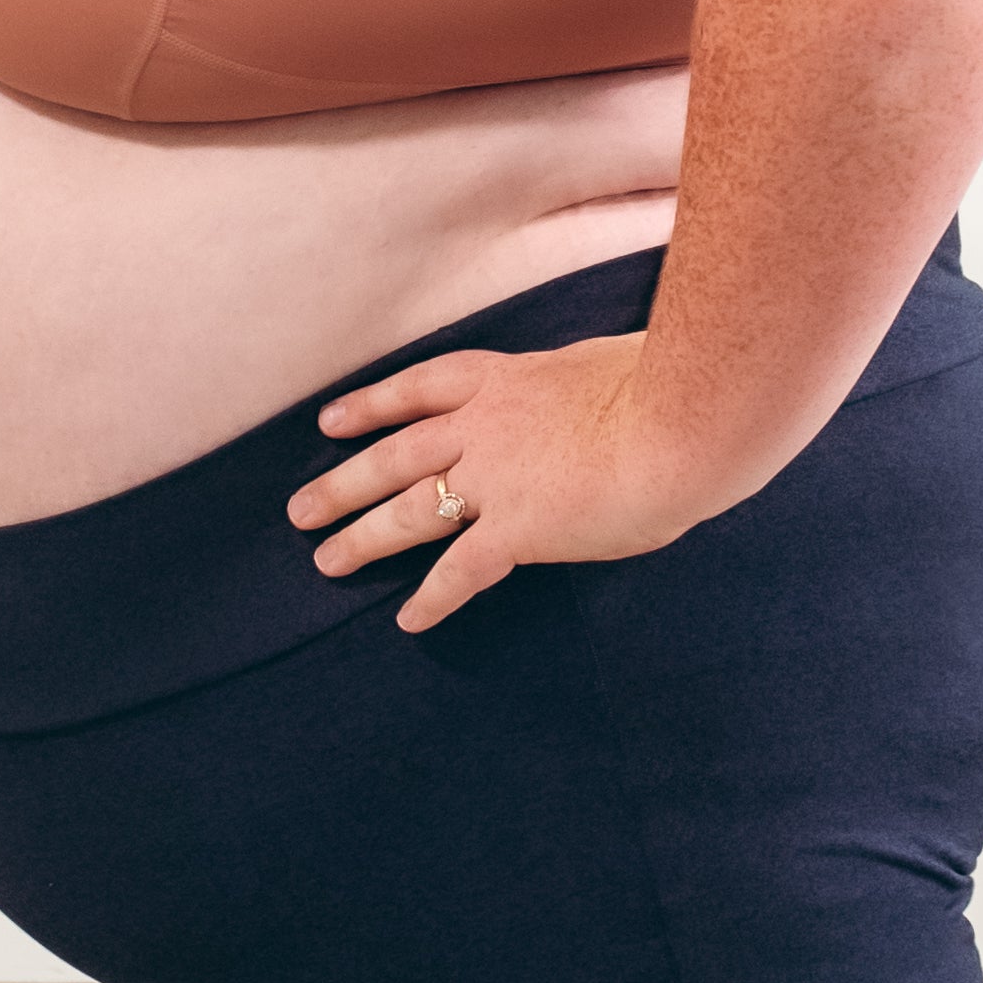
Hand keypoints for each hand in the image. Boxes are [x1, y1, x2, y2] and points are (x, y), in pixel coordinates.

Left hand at [284, 331, 702, 632]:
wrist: (683, 417)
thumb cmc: (669, 385)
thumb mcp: (609, 362)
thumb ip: (582, 382)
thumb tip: (596, 388)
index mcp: (507, 381)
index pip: (420, 389)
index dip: (372, 405)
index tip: (332, 420)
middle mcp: (486, 426)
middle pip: (395, 453)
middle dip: (343, 482)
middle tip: (299, 509)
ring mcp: (497, 478)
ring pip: (409, 508)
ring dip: (363, 537)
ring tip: (326, 560)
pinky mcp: (519, 528)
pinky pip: (461, 570)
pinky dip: (432, 598)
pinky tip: (408, 620)